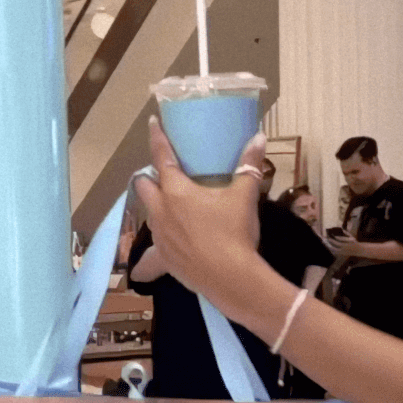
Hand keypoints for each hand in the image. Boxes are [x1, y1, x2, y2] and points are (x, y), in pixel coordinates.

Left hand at [134, 118, 266, 317]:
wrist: (230, 279)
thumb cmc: (234, 232)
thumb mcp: (244, 197)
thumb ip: (249, 166)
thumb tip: (259, 137)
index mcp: (176, 191)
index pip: (161, 157)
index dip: (157, 138)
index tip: (152, 124)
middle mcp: (161, 212)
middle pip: (143, 187)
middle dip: (148, 178)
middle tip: (162, 175)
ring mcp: (160, 237)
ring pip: (149, 215)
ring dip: (155, 207)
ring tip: (170, 206)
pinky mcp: (164, 259)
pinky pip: (154, 250)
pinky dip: (158, 244)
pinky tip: (165, 249)